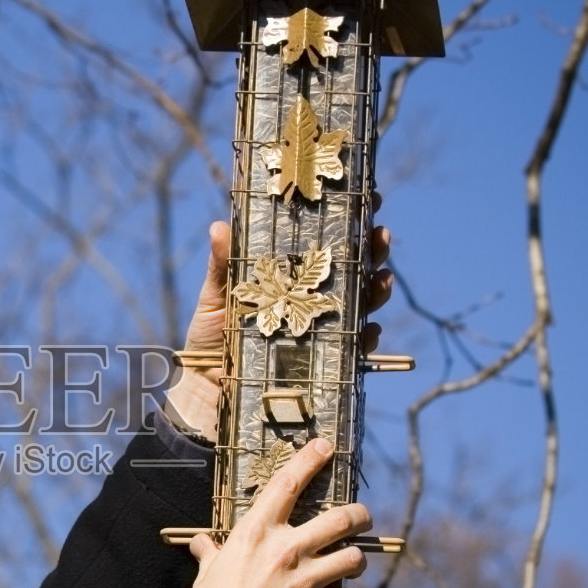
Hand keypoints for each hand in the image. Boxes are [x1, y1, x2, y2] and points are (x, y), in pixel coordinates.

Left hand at [163, 218, 394, 440]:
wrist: (205, 392)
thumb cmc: (209, 339)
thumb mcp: (215, 298)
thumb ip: (223, 266)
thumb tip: (218, 227)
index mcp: (289, 277)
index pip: (323, 243)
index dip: (347, 219)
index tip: (366, 195)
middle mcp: (310, 300)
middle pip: (352, 268)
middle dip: (372, 249)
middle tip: (379, 233)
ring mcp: (321, 330)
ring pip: (362, 304)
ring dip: (377, 288)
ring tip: (381, 277)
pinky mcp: (324, 363)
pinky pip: (355, 350)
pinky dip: (366, 339)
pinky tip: (369, 330)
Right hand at [172, 438, 369, 587]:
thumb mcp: (208, 574)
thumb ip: (211, 553)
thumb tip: (200, 543)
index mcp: (256, 533)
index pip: (287, 483)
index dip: (310, 460)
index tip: (325, 448)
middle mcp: (285, 550)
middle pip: (342, 519)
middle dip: (359, 516)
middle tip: (360, 518)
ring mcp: (304, 581)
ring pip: (355, 558)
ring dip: (357, 560)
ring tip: (350, 564)